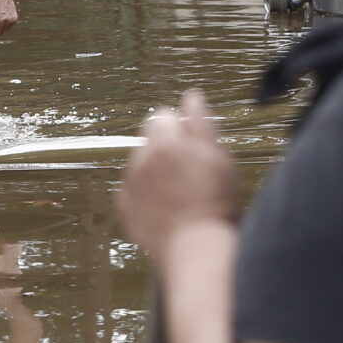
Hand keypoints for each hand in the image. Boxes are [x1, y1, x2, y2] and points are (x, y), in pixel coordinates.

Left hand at [117, 90, 239, 261]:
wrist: (196, 247)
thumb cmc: (214, 200)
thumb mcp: (218, 155)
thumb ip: (201, 121)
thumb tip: (191, 95)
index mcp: (163, 141)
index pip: (162, 116)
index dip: (180, 128)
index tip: (194, 146)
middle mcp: (139, 158)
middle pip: (149, 139)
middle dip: (165, 148)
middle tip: (189, 172)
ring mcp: (129, 184)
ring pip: (141, 165)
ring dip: (155, 172)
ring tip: (180, 194)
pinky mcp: (124, 207)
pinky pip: (133, 191)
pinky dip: (146, 195)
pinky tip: (167, 208)